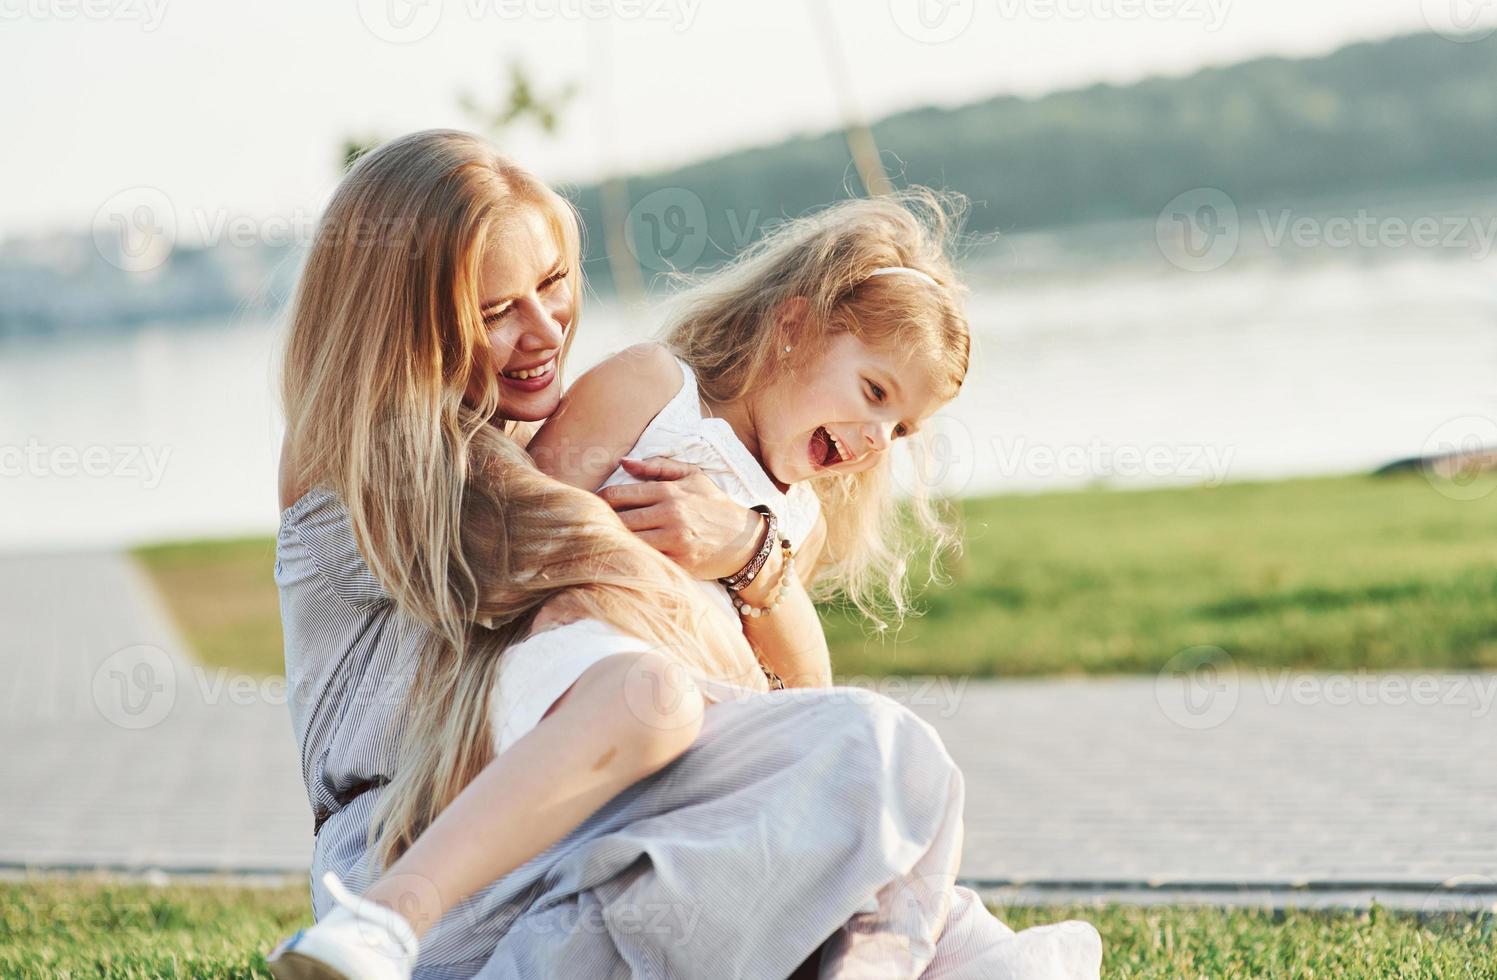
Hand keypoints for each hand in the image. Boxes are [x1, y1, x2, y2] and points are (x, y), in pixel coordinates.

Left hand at [598, 456, 765, 579]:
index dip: (598, 501)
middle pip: (618, 520)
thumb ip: (657, 467)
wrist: (745, 540)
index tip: (591, 507)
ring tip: (603, 542)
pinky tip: (623, 558)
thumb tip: (623, 461)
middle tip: (590, 527)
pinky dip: (632, 558)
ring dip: (614, 542)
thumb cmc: (714, 505)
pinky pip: (645, 560)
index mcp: (668, 492)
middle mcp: (670, 515)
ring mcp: (674, 541)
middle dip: (601, 524)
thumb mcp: (693, 477)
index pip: (617, 495)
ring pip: (628, 541)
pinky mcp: (678, 563)